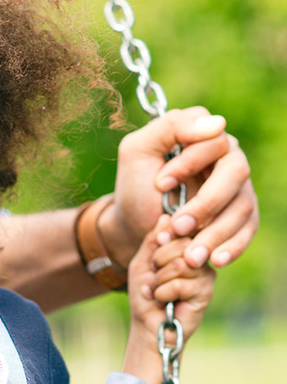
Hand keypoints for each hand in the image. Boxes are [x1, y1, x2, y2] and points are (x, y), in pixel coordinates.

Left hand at [103, 106, 257, 269]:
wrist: (134, 225)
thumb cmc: (135, 186)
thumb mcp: (136, 151)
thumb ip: (168, 127)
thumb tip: (218, 123)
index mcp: (203, 135)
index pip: (214, 140)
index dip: (188, 163)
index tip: (159, 184)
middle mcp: (227, 157)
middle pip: (236, 171)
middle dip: (207, 202)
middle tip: (178, 225)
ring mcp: (238, 187)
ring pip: (242, 204)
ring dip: (216, 231)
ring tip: (190, 254)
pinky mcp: (242, 215)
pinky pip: (248, 228)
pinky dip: (233, 245)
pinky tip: (215, 260)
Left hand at [123, 216, 214, 383]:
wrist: (148, 325)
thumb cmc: (144, 294)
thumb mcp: (142, 262)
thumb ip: (153, 240)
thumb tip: (166, 216)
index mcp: (185, 248)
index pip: (179, 229)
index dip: (162, 241)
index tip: (153, 258)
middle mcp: (199, 258)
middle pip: (180, 245)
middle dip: (157, 263)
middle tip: (154, 278)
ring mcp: (205, 274)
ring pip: (180, 264)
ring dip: (159, 281)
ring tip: (158, 291)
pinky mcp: (206, 292)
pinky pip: (179, 284)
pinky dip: (162, 293)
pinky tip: (164, 301)